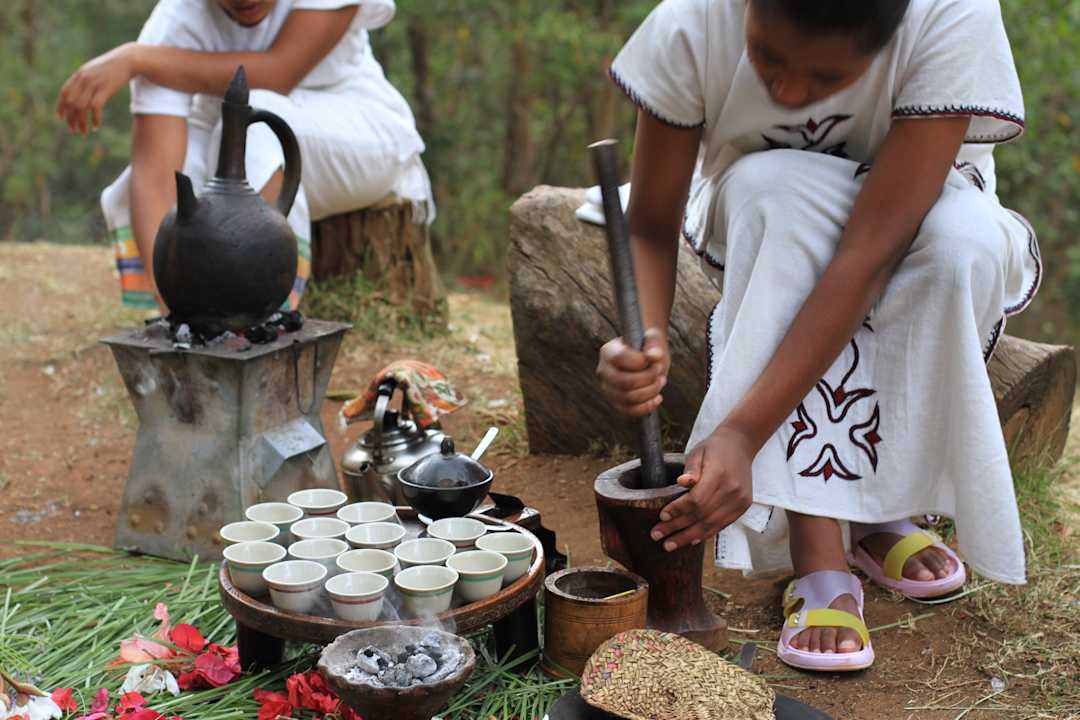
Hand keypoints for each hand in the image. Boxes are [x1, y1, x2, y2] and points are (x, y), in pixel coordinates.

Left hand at [57, 43, 137, 134]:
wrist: (128, 60)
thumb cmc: (113, 66)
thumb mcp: (96, 70)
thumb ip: (86, 78)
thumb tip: (80, 92)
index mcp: (79, 74)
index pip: (64, 93)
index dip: (61, 107)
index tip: (61, 118)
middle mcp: (84, 79)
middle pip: (71, 102)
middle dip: (70, 119)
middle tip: (73, 130)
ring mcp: (94, 84)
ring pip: (81, 107)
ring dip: (81, 122)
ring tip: (83, 132)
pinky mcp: (105, 89)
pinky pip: (95, 107)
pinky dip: (95, 119)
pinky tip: (96, 126)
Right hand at [596, 328, 669, 415]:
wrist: (647, 359)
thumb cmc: (648, 347)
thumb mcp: (652, 341)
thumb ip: (653, 344)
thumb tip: (656, 355)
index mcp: (608, 351)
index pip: (619, 358)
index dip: (640, 361)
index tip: (654, 358)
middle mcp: (604, 371)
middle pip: (623, 381)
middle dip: (648, 378)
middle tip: (659, 370)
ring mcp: (608, 389)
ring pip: (628, 398)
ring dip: (650, 391)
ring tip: (661, 380)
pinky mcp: (617, 403)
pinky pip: (630, 411)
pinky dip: (647, 407)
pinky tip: (658, 397)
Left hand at [649, 425, 753, 550]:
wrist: (740, 445)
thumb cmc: (714, 448)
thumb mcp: (698, 452)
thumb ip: (690, 469)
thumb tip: (681, 482)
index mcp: (719, 474)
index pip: (696, 499)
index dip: (678, 510)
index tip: (661, 517)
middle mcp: (732, 490)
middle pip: (702, 515)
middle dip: (677, 528)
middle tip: (657, 536)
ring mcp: (739, 500)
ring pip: (712, 524)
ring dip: (689, 536)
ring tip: (670, 544)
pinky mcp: (743, 506)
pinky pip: (722, 524)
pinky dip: (706, 533)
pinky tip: (691, 540)